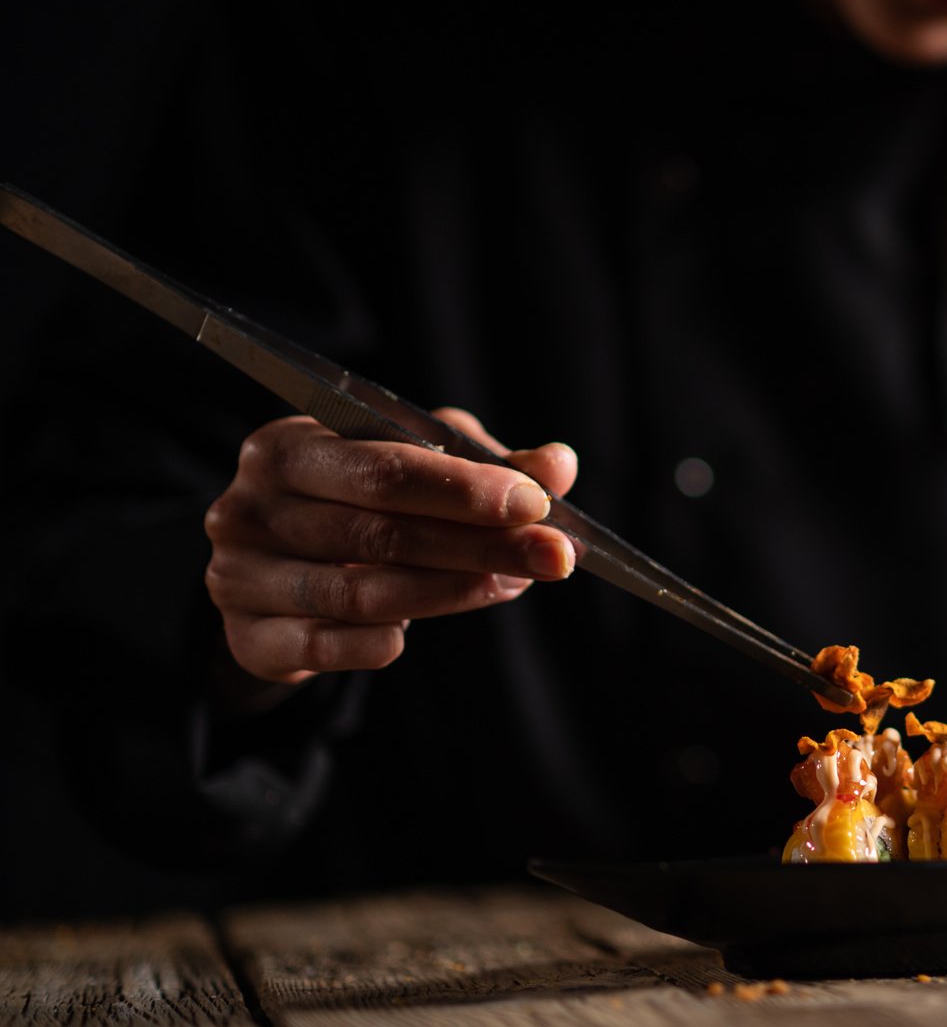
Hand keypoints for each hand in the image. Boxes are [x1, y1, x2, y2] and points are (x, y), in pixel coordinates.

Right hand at [203, 407, 578, 691]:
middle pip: (381, 532)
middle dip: (481, 545)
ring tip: (508, 585)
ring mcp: (240, 575)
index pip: (386, 468)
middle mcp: (250, 506)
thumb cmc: (358, 501)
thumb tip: (560, 464)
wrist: (272, 572)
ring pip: (362, 592)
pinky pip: (328, 647)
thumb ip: (489, 463)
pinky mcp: (247, 637)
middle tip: (553, 558)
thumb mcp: (418, 465)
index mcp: (289, 446)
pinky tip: (414, 631)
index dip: (468, 490)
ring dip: (451, 593)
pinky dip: (383, 640)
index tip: (537, 506)